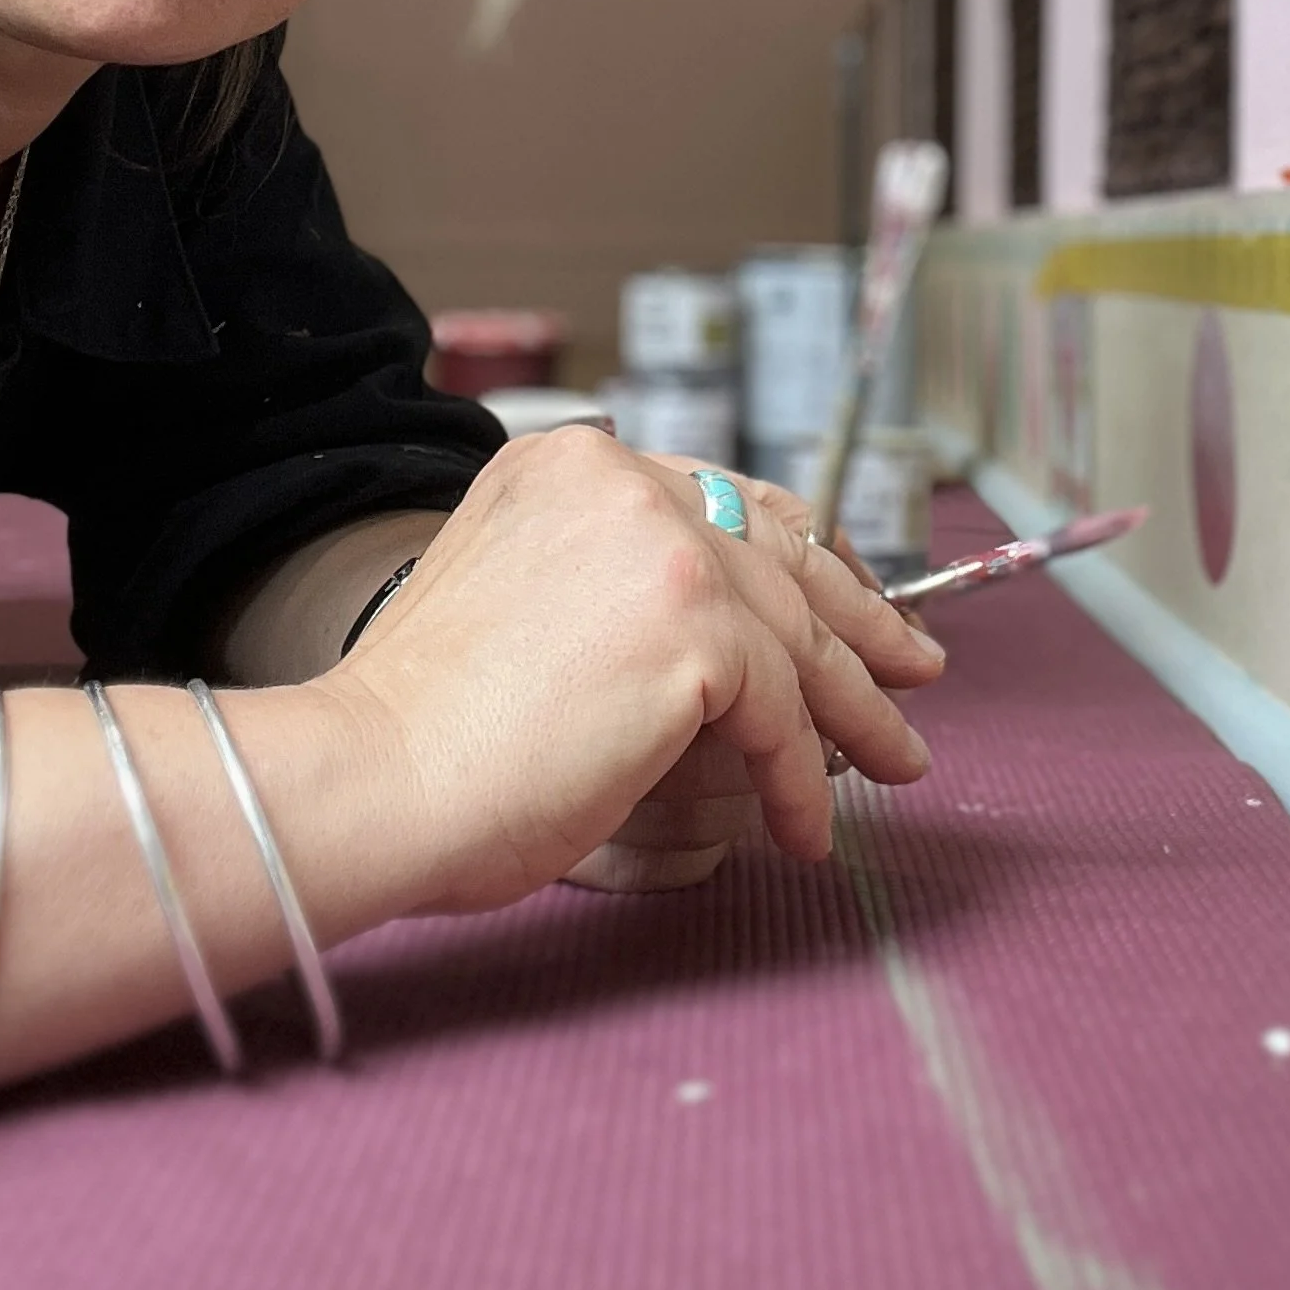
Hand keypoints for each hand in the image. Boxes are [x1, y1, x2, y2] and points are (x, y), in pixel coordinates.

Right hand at [329, 427, 942, 913]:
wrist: (372, 776)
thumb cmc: (427, 726)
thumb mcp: (519, 599)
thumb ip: (607, 585)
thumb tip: (723, 636)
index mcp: (572, 461)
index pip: (726, 500)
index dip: (804, 554)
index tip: (849, 601)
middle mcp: (622, 480)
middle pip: (780, 553)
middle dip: (860, 619)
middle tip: (917, 670)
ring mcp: (661, 548)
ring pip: (796, 636)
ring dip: (855, 713)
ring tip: (897, 764)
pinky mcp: (691, 630)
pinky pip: (781, 713)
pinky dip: (802, 777)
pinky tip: (807, 828)